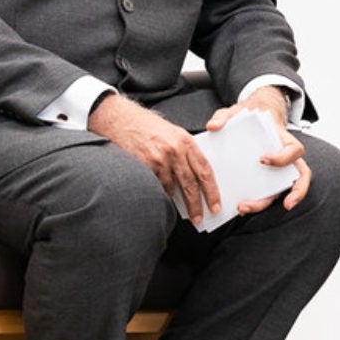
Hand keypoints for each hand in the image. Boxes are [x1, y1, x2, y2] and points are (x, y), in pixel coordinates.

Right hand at [88, 93, 219, 224]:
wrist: (123, 120)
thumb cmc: (151, 128)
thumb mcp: (175, 134)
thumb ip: (187, 153)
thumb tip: (198, 177)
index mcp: (187, 141)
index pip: (205, 170)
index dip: (212, 190)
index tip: (215, 205)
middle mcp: (175, 150)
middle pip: (191, 183)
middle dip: (197, 204)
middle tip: (200, 218)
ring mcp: (159, 159)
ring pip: (173, 188)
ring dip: (180, 204)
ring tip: (185, 214)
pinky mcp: (144, 166)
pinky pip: (157, 187)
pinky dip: (162, 196)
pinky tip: (165, 202)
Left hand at [205, 86, 311, 213]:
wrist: (252, 118)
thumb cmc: (249, 117)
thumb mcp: (236, 112)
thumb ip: (225, 116)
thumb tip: (212, 126)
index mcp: (284, 140)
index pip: (294, 151)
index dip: (283, 158)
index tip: (262, 160)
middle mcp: (286, 158)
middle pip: (298, 177)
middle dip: (293, 193)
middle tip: (281, 203)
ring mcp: (278, 170)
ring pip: (284, 190)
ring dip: (266, 203)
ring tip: (243, 209)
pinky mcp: (266, 178)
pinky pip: (267, 193)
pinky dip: (256, 202)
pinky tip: (239, 207)